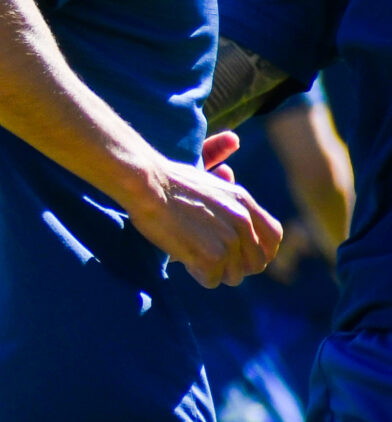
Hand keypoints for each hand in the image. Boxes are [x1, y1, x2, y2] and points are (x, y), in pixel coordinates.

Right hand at [131, 149, 280, 287]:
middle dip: (235, 266)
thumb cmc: (168, 178)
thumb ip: (226, 177)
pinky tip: (184, 260)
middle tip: (212, 260)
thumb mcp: (207, 175)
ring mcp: (230, 240)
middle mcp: (244, 223)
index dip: (260, 250)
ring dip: (215, 272)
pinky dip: (198, 275)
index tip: (240, 254)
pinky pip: (212, 280)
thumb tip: (235, 141)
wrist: (147, 184)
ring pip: (234, 275)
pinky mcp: (212, 256)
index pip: (273, 237)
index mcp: (245, 203)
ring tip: (194, 258)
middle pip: (256, 262)